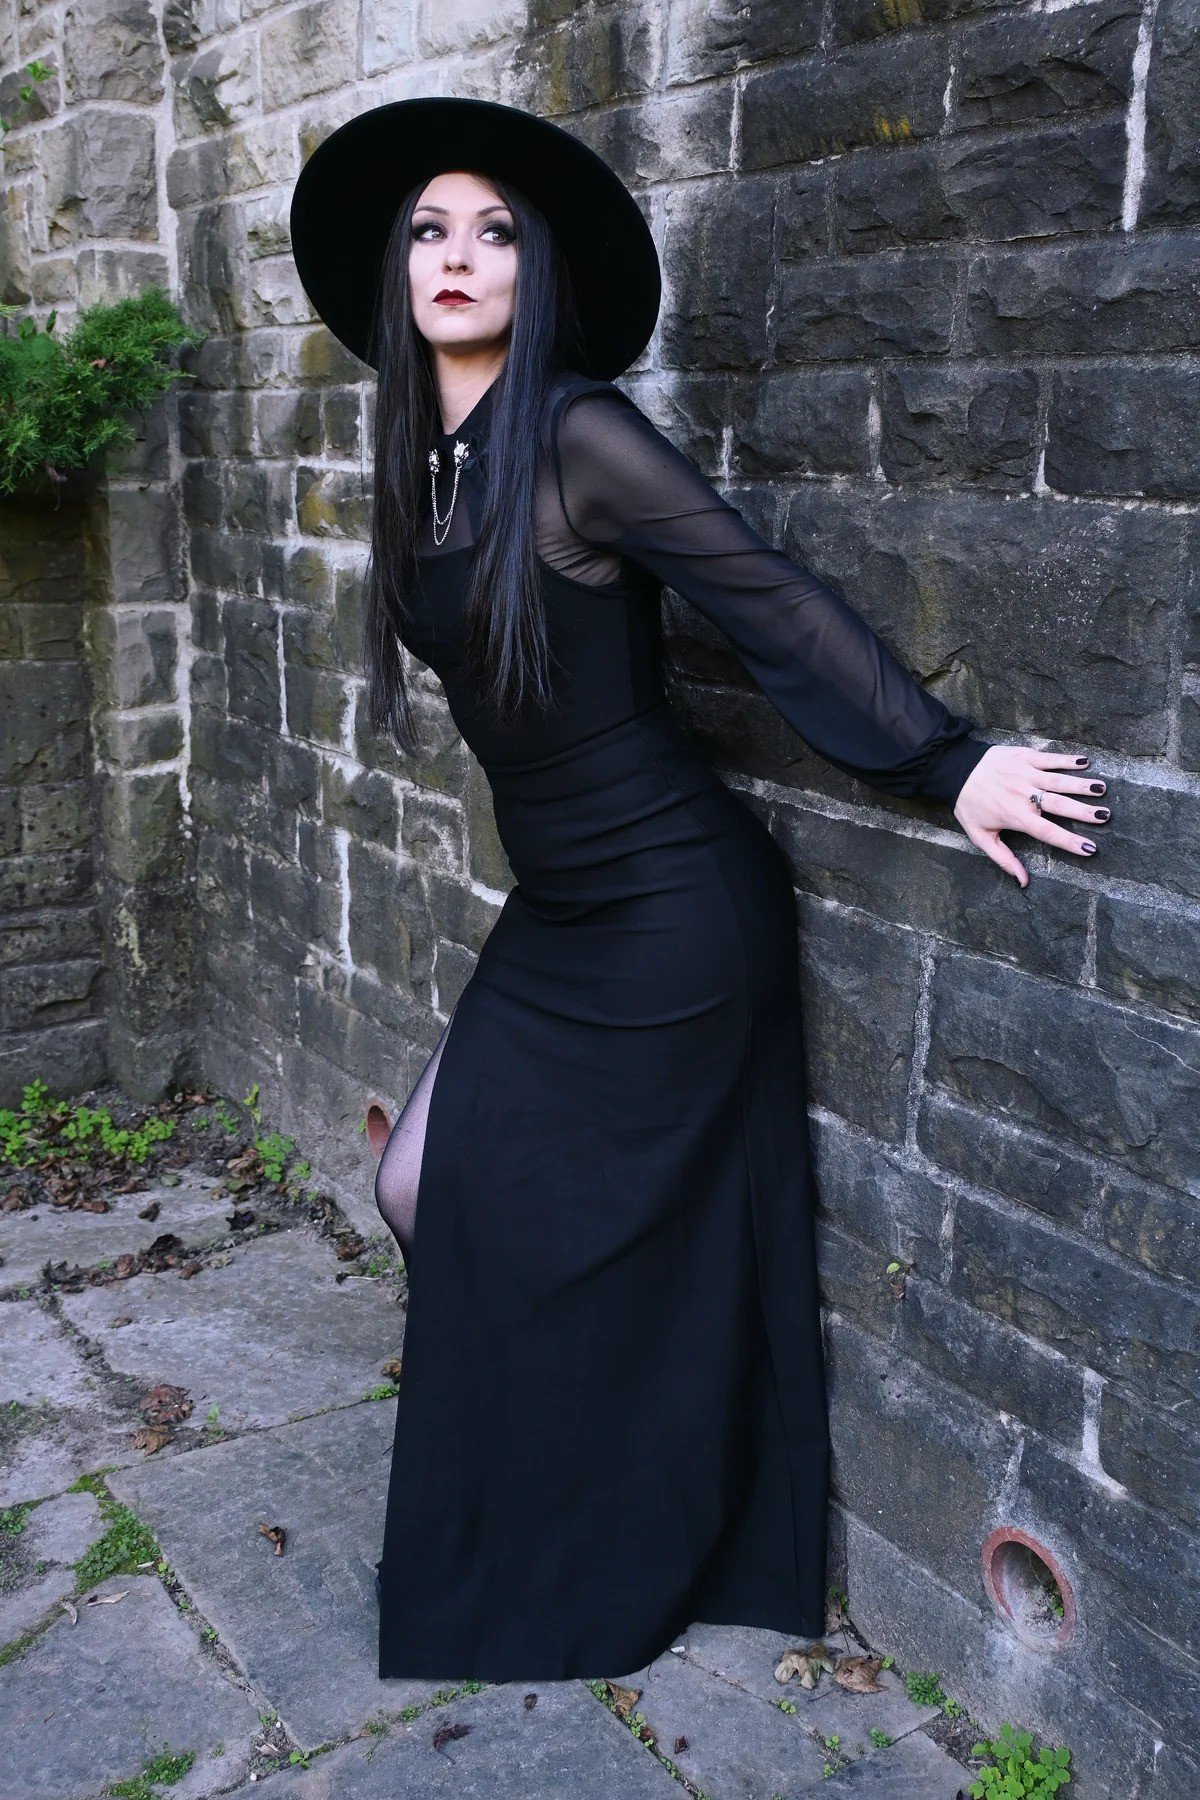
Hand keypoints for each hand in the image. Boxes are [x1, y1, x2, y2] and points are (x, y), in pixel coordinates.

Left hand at [952, 746, 1109, 887]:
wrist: (954, 770)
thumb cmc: (969, 805)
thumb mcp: (981, 836)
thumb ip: (1004, 859)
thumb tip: (1022, 882)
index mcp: (1016, 817)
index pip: (1047, 832)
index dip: (1069, 842)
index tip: (1090, 849)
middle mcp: (1023, 795)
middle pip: (1059, 805)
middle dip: (1084, 812)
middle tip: (1105, 816)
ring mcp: (1025, 774)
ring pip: (1058, 780)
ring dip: (1081, 784)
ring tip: (1102, 788)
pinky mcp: (1024, 756)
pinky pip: (1050, 758)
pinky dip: (1067, 760)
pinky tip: (1085, 762)